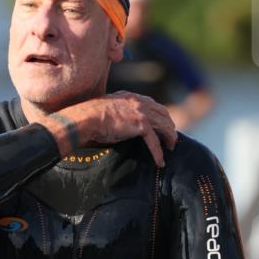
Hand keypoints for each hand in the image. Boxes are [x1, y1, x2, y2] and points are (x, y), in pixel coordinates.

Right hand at [43, 92, 177, 167]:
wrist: (87, 118)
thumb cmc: (91, 117)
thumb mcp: (108, 111)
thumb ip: (118, 114)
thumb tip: (119, 126)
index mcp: (131, 97)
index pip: (153, 105)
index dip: (161, 116)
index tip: (163, 126)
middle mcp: (139, 102)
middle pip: (163, 113)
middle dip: (169, 126)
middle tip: (171, 138)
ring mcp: (141, 112)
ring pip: (164, 126)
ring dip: (169, 138)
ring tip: (170, 149)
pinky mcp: (141, 125)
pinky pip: (154, 141)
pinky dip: (158, 153)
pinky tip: (160, 162)